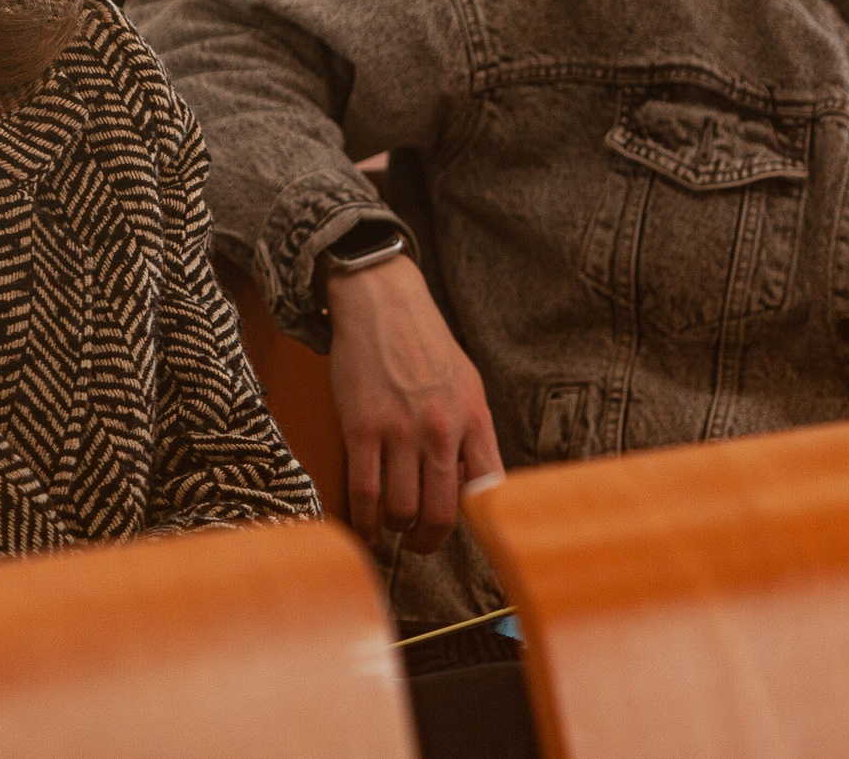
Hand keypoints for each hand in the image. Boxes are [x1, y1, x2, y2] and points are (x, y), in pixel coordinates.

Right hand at [324, 254, 502, 552]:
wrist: (383, 303)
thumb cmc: (425, 345)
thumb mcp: (467, 384)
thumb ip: (472, 434)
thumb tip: (471, 487)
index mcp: (473, 418)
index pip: (487, 490)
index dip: (477, 523)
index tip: (460, 528)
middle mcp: (441, 429)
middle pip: (440, 512)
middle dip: (429, 541)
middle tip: (419, 544)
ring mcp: (400, 430)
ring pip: (401, 510)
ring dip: (395, 529)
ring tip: (390, 526)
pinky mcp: (361, 428)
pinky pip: (364, 493)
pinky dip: (364, 521)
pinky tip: (365, 525)